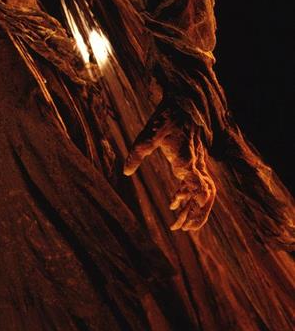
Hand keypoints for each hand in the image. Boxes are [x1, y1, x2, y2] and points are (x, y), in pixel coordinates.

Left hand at [123, 96, 215, 230]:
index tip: (176, 215)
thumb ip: (137, 153)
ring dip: (197, 210)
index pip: (197, 188)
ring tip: (183, 224)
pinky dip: (191, 196)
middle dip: (195, 214)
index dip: (191, 203)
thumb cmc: (167, 118)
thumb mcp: (148, 134)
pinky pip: (198, 184)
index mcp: (186, 160)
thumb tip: (126, 172)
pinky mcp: (195, 160)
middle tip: (180, 229)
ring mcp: (198, 163)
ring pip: (205, 192)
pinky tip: (176, 202)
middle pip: (204, 196)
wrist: (184, 102)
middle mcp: (196, 164)